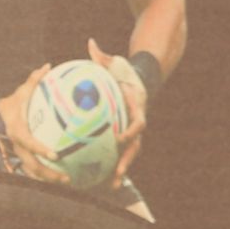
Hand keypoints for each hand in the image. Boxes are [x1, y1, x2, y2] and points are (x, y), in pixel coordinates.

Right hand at [0, 64, 69, 184]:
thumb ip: (35, 80)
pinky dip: (46, 175)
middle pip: (31, 165)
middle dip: (48, 174)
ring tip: (67, 181)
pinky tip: (62, 177)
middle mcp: (17, 144)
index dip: (40, 149)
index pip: (28, 142)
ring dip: (48, 179)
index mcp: (17, 129)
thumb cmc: (14, 101)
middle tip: (66, 178)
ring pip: (32, 171)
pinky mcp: (23, 156)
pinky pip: (34, 169)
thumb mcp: (22, 90)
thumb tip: (48, 66)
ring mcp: (19, 153)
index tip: (55, 155)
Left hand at [88, 39, 146, 187]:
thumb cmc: (124, 70)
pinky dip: (111, 163)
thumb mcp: (115, 61)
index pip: (139, 121)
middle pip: (136, 145)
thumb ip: (102, 56)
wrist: (139, 78)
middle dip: (128, 160)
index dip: (132, 130)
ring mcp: (132, 130)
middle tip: (118, 174)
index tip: (121, 137)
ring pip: (130, 153)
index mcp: (136, 106)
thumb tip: (90, 43)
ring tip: (112, 185)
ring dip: (122, 169)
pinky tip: (99, 176)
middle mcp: (137, 121)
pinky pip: (118, 150)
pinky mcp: (125, 134)